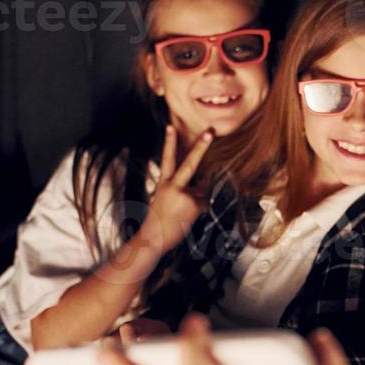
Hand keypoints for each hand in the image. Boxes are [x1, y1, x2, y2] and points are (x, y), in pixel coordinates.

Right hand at [136, 125, 213, 255]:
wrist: (154, 237)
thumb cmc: (161, 218)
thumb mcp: (167, 198)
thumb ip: (184, 187)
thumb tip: (204, 185)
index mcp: (164, 182)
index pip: (167, 158)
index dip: (169, 142)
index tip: (170, 127)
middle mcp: (173, 186)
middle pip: (189, 163)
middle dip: (200, 147)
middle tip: (210, 132)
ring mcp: (184, 196)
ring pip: (202, 190)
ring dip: (198, 199)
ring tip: (182, 212)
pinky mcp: (193, 205)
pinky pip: (205, 202)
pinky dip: (201, 208)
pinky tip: (188, 216)